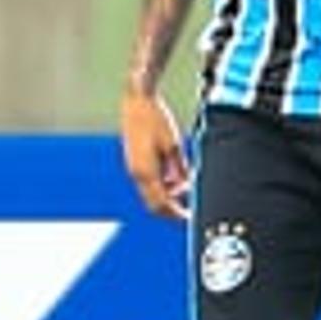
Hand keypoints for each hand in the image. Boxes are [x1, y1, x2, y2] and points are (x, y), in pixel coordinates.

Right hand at [119, 90, 189, 221]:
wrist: (137, 101)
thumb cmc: (155, 119)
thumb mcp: (175, 145)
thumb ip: (180, 170)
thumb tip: (185, 187)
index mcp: (146, 171)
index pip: (161, 204)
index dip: (175, 214)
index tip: (188, 218)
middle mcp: (136, 173)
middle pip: (152, 204)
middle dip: (170, 209)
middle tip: (186, 210)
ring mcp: (132, 167)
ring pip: (149, 194)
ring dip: (165, 196)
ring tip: (184, 188)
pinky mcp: (133, 161)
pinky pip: (146, 182)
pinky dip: (159, 186)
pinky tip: (172, 177)